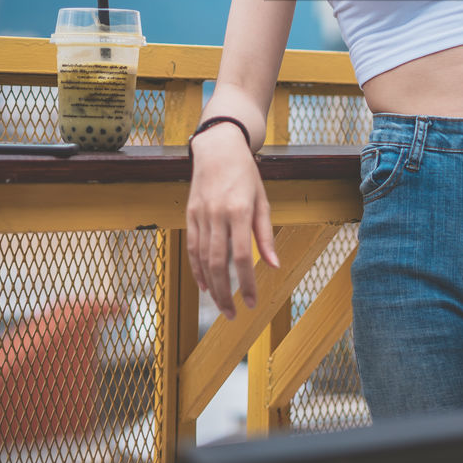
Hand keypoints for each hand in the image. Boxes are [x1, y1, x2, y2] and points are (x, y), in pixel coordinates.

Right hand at [186, 127, 279, 318]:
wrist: (218, 148)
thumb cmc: (246, 174)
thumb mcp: (262, 200)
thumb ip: (265, 234)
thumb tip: (273, 265)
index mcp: (240, 211)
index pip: (242, 256)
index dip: (247, 283)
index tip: (253, 302)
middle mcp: (217, 214)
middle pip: (218, 263)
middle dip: (226, 293)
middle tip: (234, 315)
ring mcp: (201, 215)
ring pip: (202, 259)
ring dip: (211, 287)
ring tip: (222, 306)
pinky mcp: (190, 214)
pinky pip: (192, 248)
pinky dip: (197, 270)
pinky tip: (205, 285)